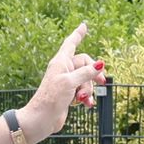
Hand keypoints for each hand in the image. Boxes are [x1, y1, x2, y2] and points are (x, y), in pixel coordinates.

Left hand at [17, 24, 107, 142]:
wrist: (41, 118)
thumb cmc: (51, 98)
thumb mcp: (71, 82)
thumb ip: (86, 73)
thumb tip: (100, 64)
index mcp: (61, 62)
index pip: (71, 44)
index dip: (78, 34)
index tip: (84, 25)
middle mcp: (64, 70)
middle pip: (85, 64)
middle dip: (93, 73)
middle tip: (102, 81)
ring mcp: (66, 83)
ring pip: (86, 80)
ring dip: (89, 90)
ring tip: (84, 99)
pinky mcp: (68, 95)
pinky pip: (83, 91)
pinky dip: (86, 97)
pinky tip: (87, 105)